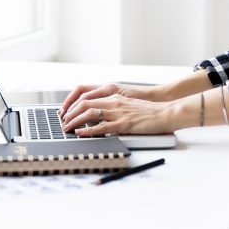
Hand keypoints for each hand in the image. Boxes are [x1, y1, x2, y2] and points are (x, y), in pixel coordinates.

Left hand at [59, 94, 175, 136]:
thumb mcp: (128, 104)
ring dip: (74, 121)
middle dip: (70, 113)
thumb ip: (114, 107)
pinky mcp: (124, 123)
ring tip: (67, 128)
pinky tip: (80, 133)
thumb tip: (100, 116)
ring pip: (89, 113)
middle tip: (63, 122)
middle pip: (84, 103)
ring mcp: (118, 112)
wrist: (166, 112)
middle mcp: (114, 101)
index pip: (86, 96)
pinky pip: (101, 126)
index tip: (65, 112)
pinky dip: (88, 130)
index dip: (72, 104)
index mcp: (114, 95)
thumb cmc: (149, 111)